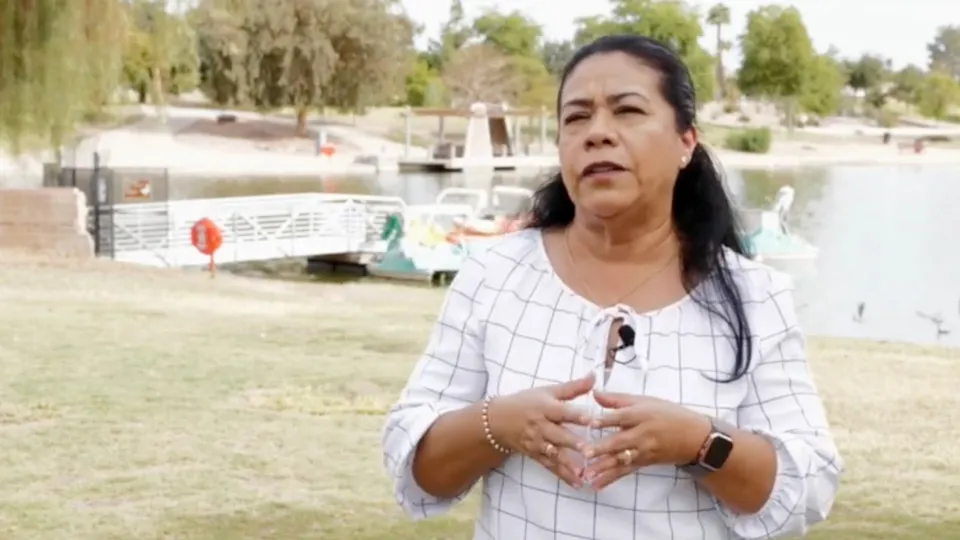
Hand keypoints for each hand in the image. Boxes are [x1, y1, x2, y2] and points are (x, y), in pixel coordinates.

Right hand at [487, 373, 594, 487]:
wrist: (498, 420)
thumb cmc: (527, 402)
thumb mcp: (548, 391)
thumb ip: (573, 387)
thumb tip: (594, 376)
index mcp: (545, 408)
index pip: (562, 411)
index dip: (577, 415)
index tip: (592, 420)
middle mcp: (541, 426)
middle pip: (558, 435)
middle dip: (572, 443)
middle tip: (588, 449)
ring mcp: (537, 443)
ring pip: (554, 454)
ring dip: (568, 463)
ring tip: (583, 472)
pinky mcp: (535, 455)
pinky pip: (550, 466)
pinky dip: (563, 475)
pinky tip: (577, 483)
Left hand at [581, 391, 710, 489]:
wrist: (694, 437)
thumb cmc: (668, 414)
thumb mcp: (645, 401)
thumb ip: (618, 399)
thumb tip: (595, 392)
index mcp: (642, 415)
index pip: (622, 417)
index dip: (606, 419)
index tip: (590, 422)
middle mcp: (642, 435)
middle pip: (620, 441)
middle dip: (602, 448)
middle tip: (584, 452)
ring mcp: (643, 451)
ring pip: (621, 460)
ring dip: (604, 467)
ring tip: (587, 473)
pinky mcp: (643, 463)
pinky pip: (626, 471)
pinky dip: (611, 479)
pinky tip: (596, 484)